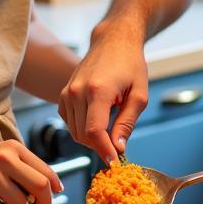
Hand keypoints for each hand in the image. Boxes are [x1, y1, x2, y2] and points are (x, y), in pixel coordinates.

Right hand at [0, 140, 62, 203]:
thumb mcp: (4, 154)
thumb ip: (26, 167)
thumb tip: (53, 187)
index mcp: (14, 148)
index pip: (45, 170)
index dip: (54, 186)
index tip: (56, 194)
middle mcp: (4, 159)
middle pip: (39, 186)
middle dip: (45, 202)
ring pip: (20, 202)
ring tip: (4, 200)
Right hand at [58, 31, 148, 164]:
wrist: (113, 41)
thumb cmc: (130, 65)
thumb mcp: (139, 95)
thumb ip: (127, 123)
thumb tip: (117, 149)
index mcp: (98, 91)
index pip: (94, 132)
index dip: (103, 151)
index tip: (114, 162)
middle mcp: (77, 91)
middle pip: (83, 135)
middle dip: (100, 146)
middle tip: (118, 144)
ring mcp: (67, 92)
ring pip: (74, 132)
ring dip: (92, 137)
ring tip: (110, 125)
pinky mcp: (63, 94)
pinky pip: (69, 122)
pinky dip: (82, 127)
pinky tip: (98, 117)